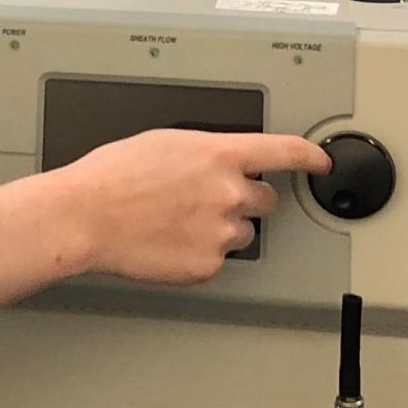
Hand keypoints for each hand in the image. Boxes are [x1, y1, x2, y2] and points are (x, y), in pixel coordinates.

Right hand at [63, 129, 331, 285]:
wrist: (85, 216)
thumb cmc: (113, 176)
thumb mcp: (165, 143)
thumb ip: (206, 152)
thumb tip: (219, 161)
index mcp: (220, 155)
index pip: (285, 152)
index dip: (310, 157)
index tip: (321, 161)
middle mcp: (229, 193)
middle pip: (265, 200)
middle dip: (244, 199)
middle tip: (207, 201)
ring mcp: (221, 232)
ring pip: (242, 234)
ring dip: (222, 228)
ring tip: (179, 223)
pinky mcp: (207, 265)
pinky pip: (218, 260)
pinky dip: (200, 253)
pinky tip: (170, 242)